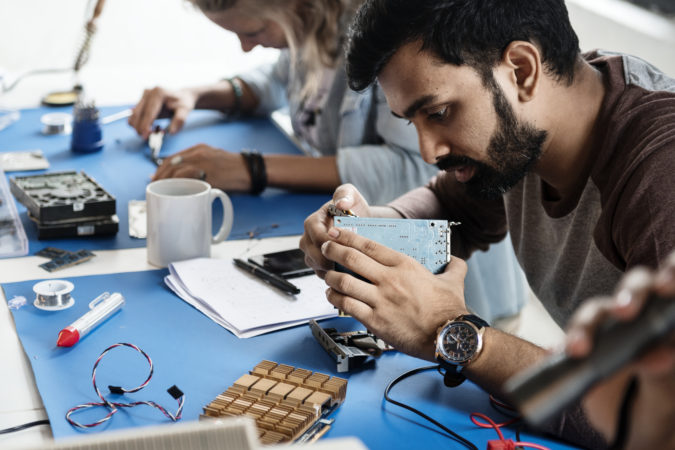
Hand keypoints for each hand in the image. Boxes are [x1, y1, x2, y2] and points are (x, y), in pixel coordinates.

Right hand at [129, 87, 197, 138]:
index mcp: (159, 93)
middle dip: (140, 128)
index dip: (145, 125)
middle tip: (148, 137)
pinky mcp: (140, 101)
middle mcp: (148, 93)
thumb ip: (179, 121)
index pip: (148, 112)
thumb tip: (171, 132)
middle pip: (137, 114)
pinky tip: (150, 126)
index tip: (145, 136)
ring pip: (133, 116)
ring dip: (139, 127)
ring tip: (153, 131)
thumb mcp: (185, 111)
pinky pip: (134, 116)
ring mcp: (143, 96)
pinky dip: (139, 124)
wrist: (181, 97)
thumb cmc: (183, 103)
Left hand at [152, 144, 250, 190]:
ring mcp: (204, 164)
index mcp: (199, 149)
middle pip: (171, 164)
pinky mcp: (209, 175)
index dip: (161, 168)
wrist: (251, 170)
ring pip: (176, 171)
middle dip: (159, 176)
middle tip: (154, 186)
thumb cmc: (234, 168)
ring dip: (165, 182)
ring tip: (161, 191)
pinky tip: (174, 192)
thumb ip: (200, 164)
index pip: (173, 157)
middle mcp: (199, 154)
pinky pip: (188, 179)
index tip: (155, 177)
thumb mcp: (215, 158)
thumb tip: (184, 178)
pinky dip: (178, 185)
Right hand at [300, 184, 371, 278]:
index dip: (330, 243)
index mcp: (312, 222)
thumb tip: (341, 203)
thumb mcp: (350, 195)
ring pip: (316, 267)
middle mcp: (307, 238)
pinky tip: (347, 273)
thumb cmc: (353, 207)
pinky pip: (322, 274)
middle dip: (331, 260)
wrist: (359, 221)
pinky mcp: (317, 264)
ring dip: (332, 270)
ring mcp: (311, 253)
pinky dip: (333, 276)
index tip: (346, 246)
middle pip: (313, 255)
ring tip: (349, 268)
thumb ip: (345, 195)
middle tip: (349, 262)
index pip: (316, 236)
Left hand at [320, 226, 468, 360]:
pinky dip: (335, 299)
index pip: (369, 245)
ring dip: (331, 276)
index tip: (336, 231)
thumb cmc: (450, 310)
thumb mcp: (454, 280)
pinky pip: (347, 305)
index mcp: (405, 265)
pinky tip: (332, 296)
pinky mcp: (375, 321)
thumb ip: (453, 265)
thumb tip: (455, 259)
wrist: (449, 337)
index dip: (348, 236)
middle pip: (351, 258)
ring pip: (344, 282)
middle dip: (333, 249)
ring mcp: (380, 300)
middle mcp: (389, 280)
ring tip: (327, 274)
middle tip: (325, 246)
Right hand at [565, 252, 674, 448]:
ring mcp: (609, 329)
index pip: (672, 283)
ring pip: (597, 311)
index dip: (671, 275)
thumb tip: (659, 355)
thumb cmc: (657, 407)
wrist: (629, 430)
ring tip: (578, 350)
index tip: (666, 289)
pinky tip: (555, 354)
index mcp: (669, 321)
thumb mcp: (665, 397)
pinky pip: (568, 338)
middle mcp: (641, 315)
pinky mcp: (582, 345)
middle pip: (636, 287)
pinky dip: (560, 344)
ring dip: (585, 326)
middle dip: (630, 294)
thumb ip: (664, 376)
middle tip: (625, 313)